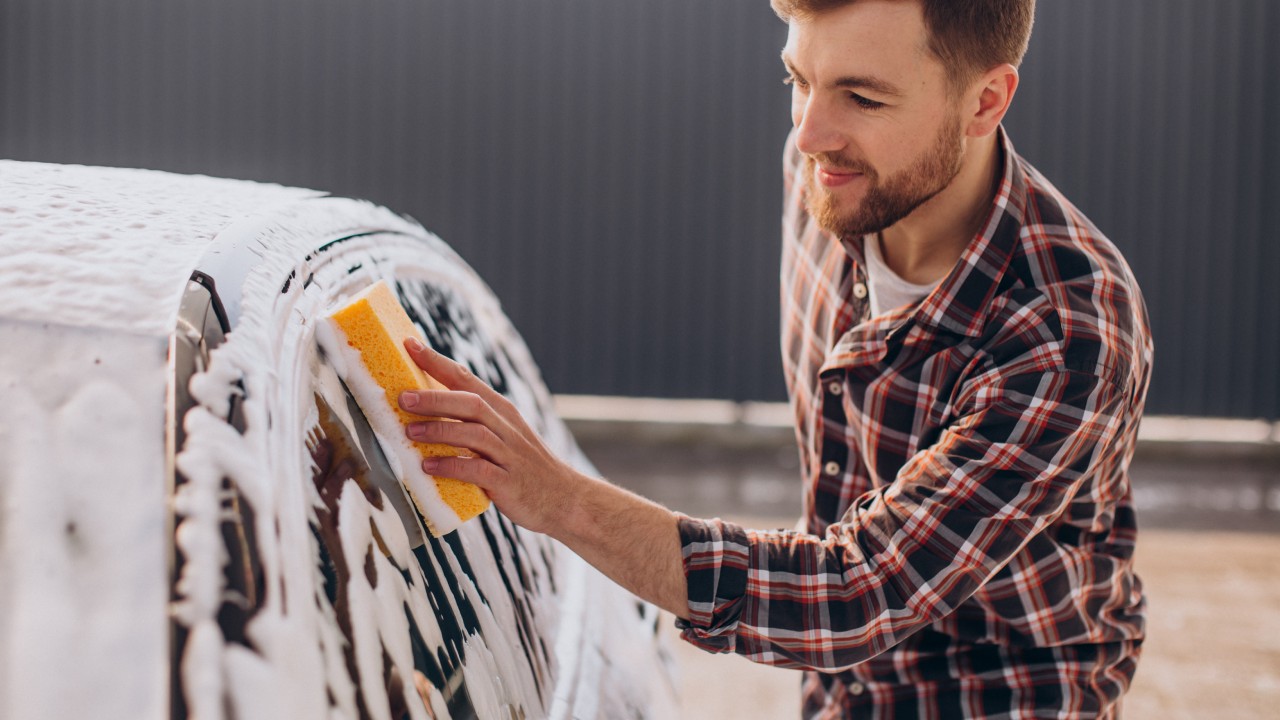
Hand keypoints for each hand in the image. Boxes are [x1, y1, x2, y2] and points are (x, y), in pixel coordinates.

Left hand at [398, 338, 687, 616]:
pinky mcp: (508, 482)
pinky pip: (477, 470)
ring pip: (473, 433)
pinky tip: (429, 467)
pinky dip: (452, 466)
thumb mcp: (503, 437)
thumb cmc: (524, 467)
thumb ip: (471, 424)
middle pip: (469, 403)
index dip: (437, 361)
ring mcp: (508, 454)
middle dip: (435, 398)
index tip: (410, 344)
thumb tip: (424, 415)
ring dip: (440, 430)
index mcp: (502, 411)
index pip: (467, 379)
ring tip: (410, 431)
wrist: (565, 499)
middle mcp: (506, 427)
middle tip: (403, 396)